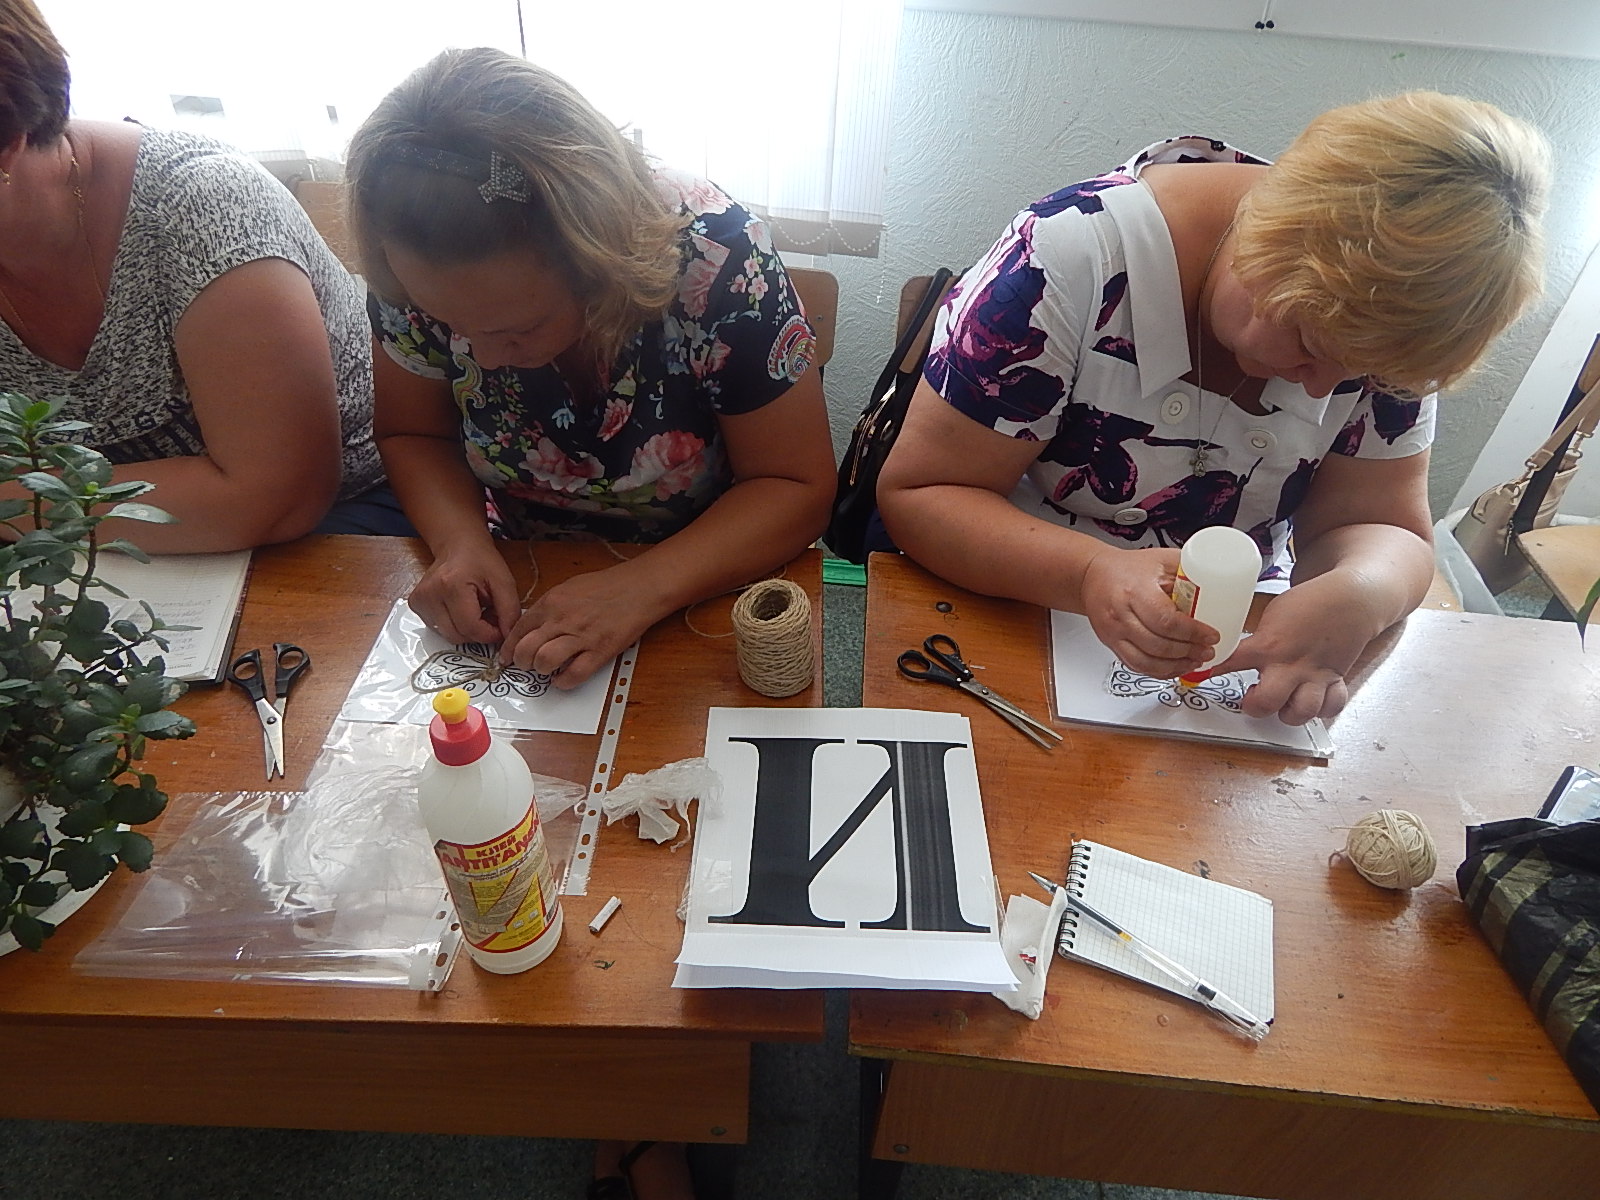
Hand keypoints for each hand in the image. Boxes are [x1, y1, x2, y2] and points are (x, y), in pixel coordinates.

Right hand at [407, 542, 520, 645]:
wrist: (457, 545)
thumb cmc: (480, 560)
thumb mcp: (504, 581)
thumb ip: (510, 611)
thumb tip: (508, 637)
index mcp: (451, 585)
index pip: (471, 628)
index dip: (491, 633)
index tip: (501, 626)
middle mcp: (429, 594)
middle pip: (458, 636)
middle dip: (479, 631)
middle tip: (490, 614)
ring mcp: (419, 601)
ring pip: (449, 636)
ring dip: (467, 630)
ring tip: (477, 610)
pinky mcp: (416, 606)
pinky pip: (440, 629)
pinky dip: (455, 625)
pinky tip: (462, 609)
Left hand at [502, 566, 660, 688]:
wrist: (639, 588)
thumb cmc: (607, 586)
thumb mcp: (569, 587)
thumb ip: (549, 607)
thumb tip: (534, 626)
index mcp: (552, 602)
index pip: (519, 629)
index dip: (509, 648)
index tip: (507, 657)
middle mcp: (562, 620)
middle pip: (526, 649)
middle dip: (521, 662)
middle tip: (526, 665)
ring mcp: (581, 637)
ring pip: (545, 661)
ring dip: (541, 670)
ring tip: (546, 670)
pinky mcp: (600, 651)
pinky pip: (575, 674)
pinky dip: (564, 682)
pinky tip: (563, 679)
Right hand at [1079, 547, 1216, 677]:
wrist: (1092, 576)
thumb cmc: (1127, 567)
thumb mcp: (1161, 559)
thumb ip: (1189, 571)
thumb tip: (1221, 582)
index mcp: (1135, 590)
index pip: (1165, 619)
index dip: (1192, 632)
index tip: (1211, 635)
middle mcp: (1121, 614)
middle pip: (1158, 644)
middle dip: (1188, 652)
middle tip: (1208, 650)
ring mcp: (1114, 633)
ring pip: (1147, 661)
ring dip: (1175, 666)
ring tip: (1195, 661)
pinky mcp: (1111, 644)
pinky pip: (1136, 666)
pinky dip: (1159, 672)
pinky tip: (1175, 668)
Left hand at [1209, 582, 1373, 724]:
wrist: (1351, 599)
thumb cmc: (1309, 603)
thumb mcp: (1272, 615)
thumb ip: (1255, 638)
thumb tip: (1229, 646)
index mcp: (1270, 645)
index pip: (1232, 661)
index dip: (1212, 670)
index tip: (1197, 676)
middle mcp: (1291, 664)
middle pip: (1267, 701)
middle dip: (1254, 707)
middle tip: (1251, 698)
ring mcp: (1315, 675)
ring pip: (1301, 711)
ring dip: (1288, 713)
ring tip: (1282, 703)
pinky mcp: (1335, 679)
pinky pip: (1331, 707)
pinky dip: (1321, 710)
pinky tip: (1311, 702)